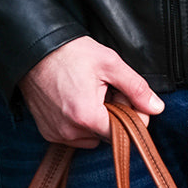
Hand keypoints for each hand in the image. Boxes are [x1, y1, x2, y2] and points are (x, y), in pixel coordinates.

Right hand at [18, 36, 164, 146]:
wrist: (31, 49)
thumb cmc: (68, 53)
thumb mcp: (109, 64)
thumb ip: (136, 88)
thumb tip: (156, 107)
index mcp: (88, 117)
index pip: (123, 133)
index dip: (128, 115)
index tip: (121, 96)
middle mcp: (71, 132)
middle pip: (106, 135)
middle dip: (110, 116)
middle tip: (102, 90)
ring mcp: (58, 135)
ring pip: (91, 138)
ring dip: (94, 121)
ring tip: (85, 94)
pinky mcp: (49, 134)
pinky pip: (74, 136)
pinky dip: (78, 123)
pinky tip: (72, 101)